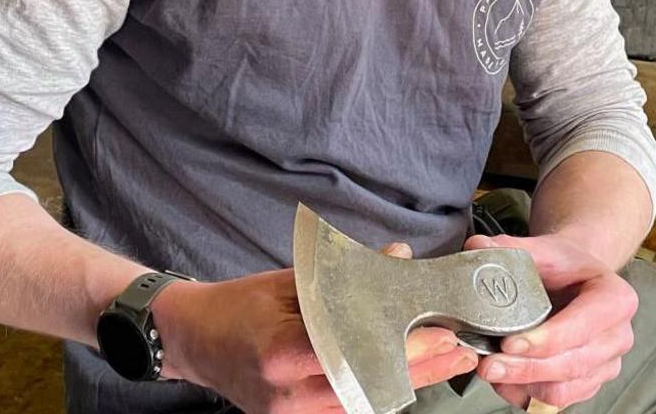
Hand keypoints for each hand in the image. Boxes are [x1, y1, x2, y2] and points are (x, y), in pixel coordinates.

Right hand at [148, 243, 478, 413]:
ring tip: (450, 364)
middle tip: (462, 351)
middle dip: (420, 370)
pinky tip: (411, 378)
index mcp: (279, 352)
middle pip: (368, 386)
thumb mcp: (287, 281)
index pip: (351, 352)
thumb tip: (400, 257)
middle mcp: (285, 395)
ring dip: (410, 384)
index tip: (439, 333)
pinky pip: (346, 411)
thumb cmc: (236, 305)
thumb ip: (344, 275)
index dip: (399, 347)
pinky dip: (380, 393)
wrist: (192, 341)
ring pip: (362, 405)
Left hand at [462, 232, 637, 410]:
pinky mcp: (588, 384)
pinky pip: (557, 401)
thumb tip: (477, 248)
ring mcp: (606, 365)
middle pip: (572, 364)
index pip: (583, 326)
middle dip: (526, 368)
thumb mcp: (543, 249)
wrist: (576, 279)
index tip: (509, 342)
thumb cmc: (565, 266)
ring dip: (523, 385)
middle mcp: (618, 336)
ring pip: (564, 390)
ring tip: (492, 370)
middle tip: (489, 364)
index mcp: (616, 299)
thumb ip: (510, 248)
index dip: (546, 339)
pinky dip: (527, 395)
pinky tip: (505, 380)